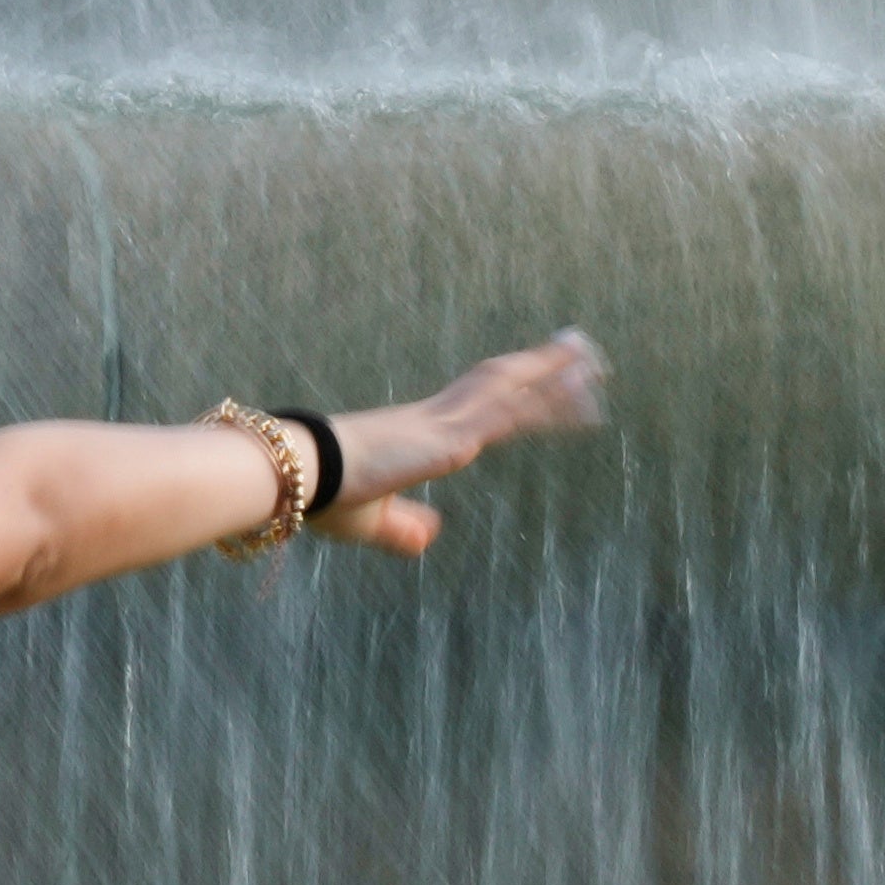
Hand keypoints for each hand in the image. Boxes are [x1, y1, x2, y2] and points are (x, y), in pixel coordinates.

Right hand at [315, 329, 609, 555]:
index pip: (476, 405)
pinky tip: (576, 390)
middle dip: (541, 368)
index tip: (536, 374)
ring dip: (555, 373)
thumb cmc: (319, 496)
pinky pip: (511, 415)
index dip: (509, 390)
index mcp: (418, 434)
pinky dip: (547, 400)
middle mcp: (436, 421)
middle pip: (499, 384)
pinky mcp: (451, 440)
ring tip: (592, 357)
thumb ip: (404, 529)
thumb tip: (433, 535)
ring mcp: (446, 426)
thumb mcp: (370, 521)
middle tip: (580, 350)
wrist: (292, 472)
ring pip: (512, 391)